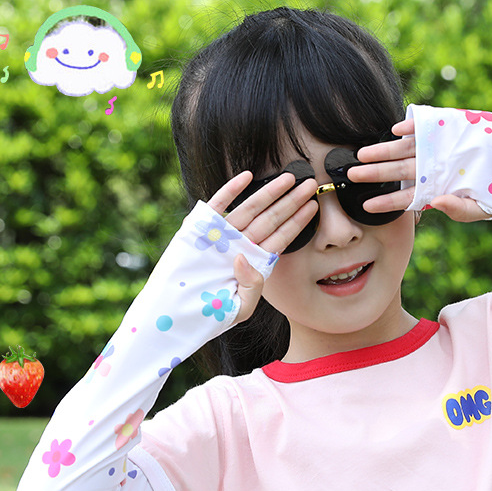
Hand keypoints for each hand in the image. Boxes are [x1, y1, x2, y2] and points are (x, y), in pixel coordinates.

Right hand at [206, 171, 317, 323]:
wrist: (178, 313)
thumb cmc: (211, 313)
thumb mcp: (240, 308)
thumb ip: (251, 287)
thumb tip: (244, 257)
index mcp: (254, 262)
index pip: (281, 238)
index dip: (297, 222)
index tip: (312, 207)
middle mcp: (242, 245)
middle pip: (271, 219)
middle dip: (291, 202)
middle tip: (310, 184)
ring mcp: (222, 235)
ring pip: (251, 209)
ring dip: (270, 193)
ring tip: (289, 177)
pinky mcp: (201, 228)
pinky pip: (218, 205)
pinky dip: (231, 190)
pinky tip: (248, 176)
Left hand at [352, 119, 490, 222]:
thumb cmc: (491, 195)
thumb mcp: (477, 209)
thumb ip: (457, 209)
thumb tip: (436, 205)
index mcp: (433, 190)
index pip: (405, 197)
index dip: (386, 202)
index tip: (366, 205)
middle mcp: (429, 168)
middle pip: (397, 171)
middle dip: (374, 173)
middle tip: (352, 175)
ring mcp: (435, 148)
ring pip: (404, 149)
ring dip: (383, 150)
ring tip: (362, 154)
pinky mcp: (445, 129)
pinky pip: (424, 127)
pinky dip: (411, 127)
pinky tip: (396, 130)